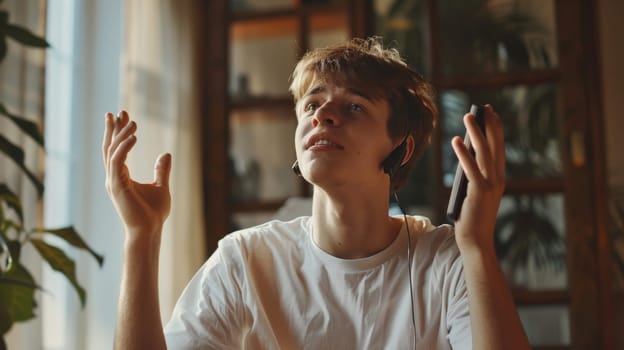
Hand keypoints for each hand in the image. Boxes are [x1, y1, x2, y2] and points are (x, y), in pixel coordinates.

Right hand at [102, 110, 171, 240]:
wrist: (149, 230)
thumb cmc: (154, 213)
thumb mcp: (161, 186)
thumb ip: (162, 170)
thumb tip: (165, 154)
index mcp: (121, 177)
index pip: (116, 150)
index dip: (118, 133)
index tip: (123, 116)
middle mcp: (114, 177)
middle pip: (110, 147)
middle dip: (113, 129)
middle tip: (117, 111)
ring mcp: (113, 181)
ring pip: (112, 151)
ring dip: (120, 135)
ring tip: (131, 121)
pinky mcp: (117, 185)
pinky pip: (118, 161)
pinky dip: (124, 147)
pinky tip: (134, 136)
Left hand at [452, 105, 505, 252]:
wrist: (476, 240)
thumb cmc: (473, 217)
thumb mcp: (474, 191)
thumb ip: (473, 174)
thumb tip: (465, 152)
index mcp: (499, 179)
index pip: (499, 149)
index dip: (496, 130)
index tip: (492, 114)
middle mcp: (498, 179)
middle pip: (495, 146)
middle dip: (489, 125)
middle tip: (484, 108)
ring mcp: (489, 185)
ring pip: (484, 153)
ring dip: (475, 132)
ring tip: (467, 116)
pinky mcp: (478, 191)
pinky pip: (470, 167)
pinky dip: (463, 153)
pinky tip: (457, 140)